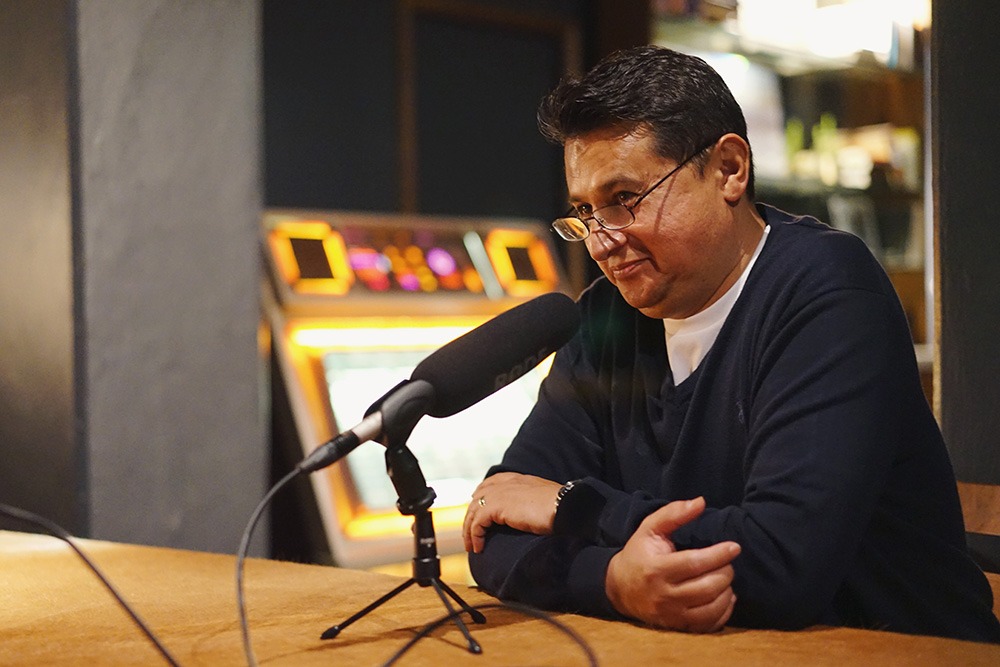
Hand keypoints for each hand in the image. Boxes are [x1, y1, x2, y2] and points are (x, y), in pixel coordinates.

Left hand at [463, 473, 561, 552]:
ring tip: (472, 546)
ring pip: (474, 511)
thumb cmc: (562, 507)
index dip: (482, 493)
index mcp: (519, 478)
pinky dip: (475, 536)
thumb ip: (533, 502)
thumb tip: (532, 512)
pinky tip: (479, 548)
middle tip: (470, 533)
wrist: (564, 507)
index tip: (476, 503)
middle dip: (471, 515)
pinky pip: (477, 523)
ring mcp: (500, 493)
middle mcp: (507, 483)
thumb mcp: (545, 500)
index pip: (492, 481)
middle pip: (478, 497)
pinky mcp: (496, 507)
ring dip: (470, 530)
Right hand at [606, 497, 739, 632]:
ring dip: (727, 591)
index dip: (718, 555)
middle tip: (728, 562)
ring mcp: (671, 615)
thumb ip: (674, 513)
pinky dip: (724, 611)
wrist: (619, 588)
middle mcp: (664, 595)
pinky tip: (724, 597)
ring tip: (725, 578)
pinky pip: (709, 624)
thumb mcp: (649, 529)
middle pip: (707, 587)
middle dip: (725, 572)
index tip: (734, 547)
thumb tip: (701, 502)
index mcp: (656, 569)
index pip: (694, 563)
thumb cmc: (639, 554)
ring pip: (711, 608)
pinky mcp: (677, 627)